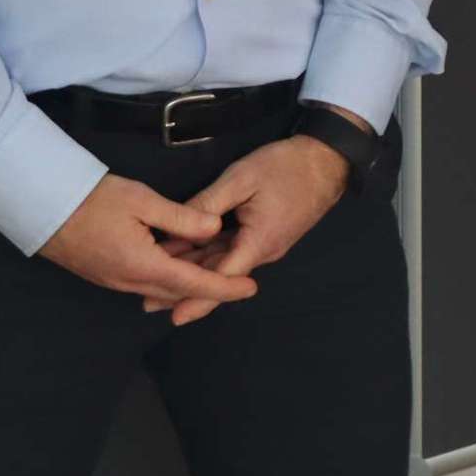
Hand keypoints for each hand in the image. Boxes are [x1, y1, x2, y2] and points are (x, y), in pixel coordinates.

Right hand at [38, 174, 259, 308]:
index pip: (194, 283)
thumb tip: (214, 227)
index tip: (251, 288)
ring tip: (217, 271)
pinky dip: (170, 279)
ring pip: (163, 290)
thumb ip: (181, 217)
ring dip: (190, 284)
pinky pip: (147, 284)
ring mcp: (116, 282)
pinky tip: (181, 264)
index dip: (225, 286)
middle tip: (240, 279)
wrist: (44, 207)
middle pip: (180, 292)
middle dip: (211, 289)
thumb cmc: (93, 199)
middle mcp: (131, 282)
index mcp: (144, 266)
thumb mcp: (142, 200)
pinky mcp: (107, 275)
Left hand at [151, 127, 355, 325]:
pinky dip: (211, 255)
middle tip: (149, 301)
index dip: (196, 296)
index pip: (222, 278)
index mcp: (258, 242)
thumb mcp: (243, 178)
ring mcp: (266, 243)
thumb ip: (209, 203)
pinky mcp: (265, 233)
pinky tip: (188, 254)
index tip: (173, 315)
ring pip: (226, 263)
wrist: (326, 160)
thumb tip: (178, 223)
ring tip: (160, 280)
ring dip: (196, 270)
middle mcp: (263, 251)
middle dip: (187, 288)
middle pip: (221, 275)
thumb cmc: (286, 166)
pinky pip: (234, 250)